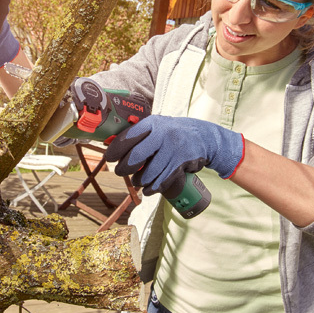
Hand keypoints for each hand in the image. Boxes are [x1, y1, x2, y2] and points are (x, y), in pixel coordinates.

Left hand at [104, 115, 244, 195]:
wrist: (204, 137)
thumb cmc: (173, 133)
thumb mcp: (158, 127)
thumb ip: (140, 135)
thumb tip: (112, 147)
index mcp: (153, 123)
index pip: (129, 136)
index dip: (116, 150)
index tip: (109, 158)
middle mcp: (163, 134)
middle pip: (136, 156)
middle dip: (125, 168)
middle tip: (120, 172)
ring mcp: (174, 148)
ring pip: (149, 172)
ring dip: (139, 181)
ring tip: (136, 181)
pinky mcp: (182, 162)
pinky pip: (162, 180)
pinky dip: (153, 188)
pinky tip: (148, 189)